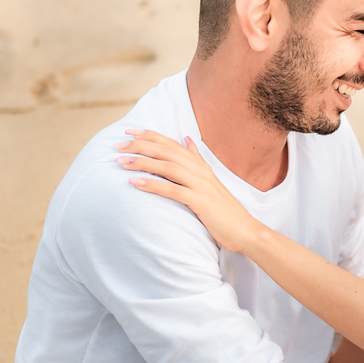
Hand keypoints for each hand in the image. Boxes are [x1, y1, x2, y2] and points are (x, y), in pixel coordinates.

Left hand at [118, 130, 260, 251]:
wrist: (245, 231)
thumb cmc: (225, 210)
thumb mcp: (210, 180)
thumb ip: (197, 159)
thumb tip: (187, 139)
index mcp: (200, 166)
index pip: (172, 144)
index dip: (150, 136)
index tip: (129, 131)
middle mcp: (200, 172)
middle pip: (167, 152)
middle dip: (140, 146)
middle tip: (118, 146)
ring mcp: (201, 186)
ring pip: (168, 167)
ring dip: (143, 163)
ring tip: (122, 162)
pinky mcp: (201, 202)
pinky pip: (173, 190)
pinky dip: (153, 185)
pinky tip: (135, 183)